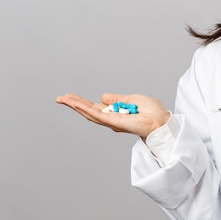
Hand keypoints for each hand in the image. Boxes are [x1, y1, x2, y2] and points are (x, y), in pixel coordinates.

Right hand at [55, 93, 169, 139]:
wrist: (161, 120)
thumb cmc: (152, 111)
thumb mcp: (132, 100)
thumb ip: (117, 99)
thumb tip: (103, 96)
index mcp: (115, 113)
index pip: (94, 108)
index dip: (81, 102)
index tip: (69, 97)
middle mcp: (111, 119)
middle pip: (88, 112)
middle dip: (73, 104)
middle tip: (59, 98)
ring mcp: (112, 121)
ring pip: (90, 113)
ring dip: (76, 105)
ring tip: (63, 99)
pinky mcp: (115, 122)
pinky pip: (99, 115)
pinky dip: (87, 109)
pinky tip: (77, 104)